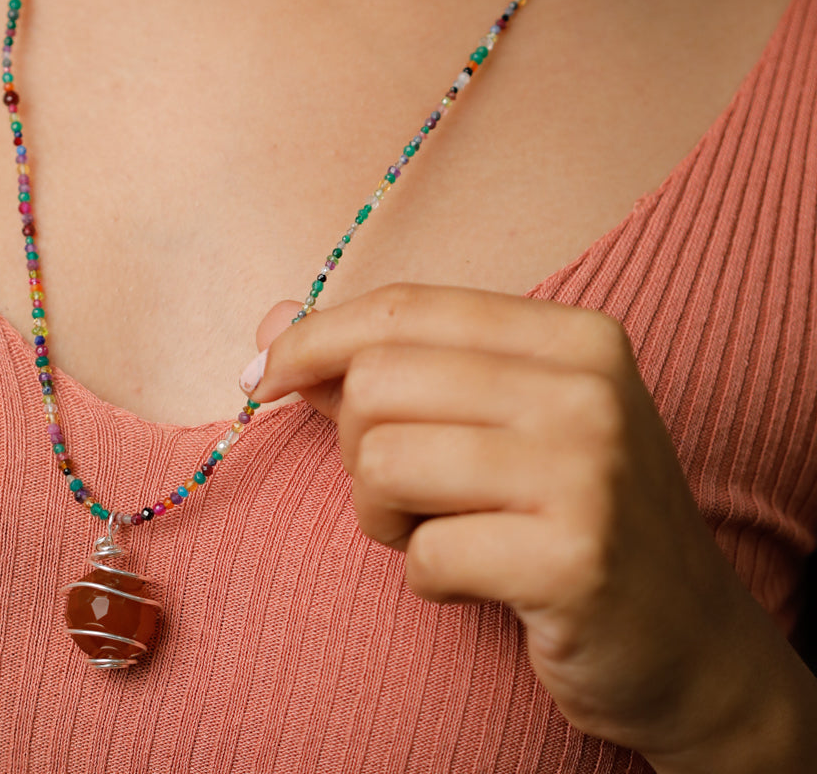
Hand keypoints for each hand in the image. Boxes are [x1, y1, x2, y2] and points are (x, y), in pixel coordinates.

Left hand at [243, 284, 816, 768]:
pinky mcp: (573, 560)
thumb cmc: (564, 515)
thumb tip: (270, 325)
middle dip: (354, 444)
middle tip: (400, 490)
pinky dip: (426, 576)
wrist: (690, 645)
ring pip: (382, 460)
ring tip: (440, 533)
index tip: (261, 377)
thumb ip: (384, 366)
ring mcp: (588, 471)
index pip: (403, 307)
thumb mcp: (492, 421)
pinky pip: (423, 555)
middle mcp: (588, 387)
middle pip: (377, 380)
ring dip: (383, 515)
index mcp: (572, 335)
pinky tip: (481, 582)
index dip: (313, 339)